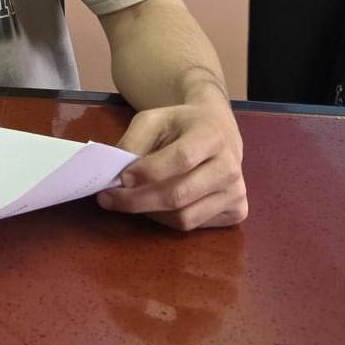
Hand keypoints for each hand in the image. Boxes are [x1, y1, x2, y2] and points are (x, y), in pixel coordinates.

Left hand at [96, 97, 247, 230]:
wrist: (217, 128)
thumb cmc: (180, 123)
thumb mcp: (153, 119)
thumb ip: (134, 141)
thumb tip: (116, 174)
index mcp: (212, 135)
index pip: (181, 159)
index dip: (150, 171)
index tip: (121, 178)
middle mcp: (230, 166)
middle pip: (179, 195)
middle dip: (138, 200)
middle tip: (107, 199)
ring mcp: (237, 192)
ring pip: (185, 217)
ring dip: (149, 212)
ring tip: (127, 201)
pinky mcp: (237, 211)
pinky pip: (193, 225)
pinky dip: (166, 219)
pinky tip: (152, 205)